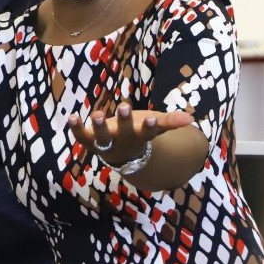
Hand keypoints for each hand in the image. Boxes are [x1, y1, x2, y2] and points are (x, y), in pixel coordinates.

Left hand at [68, 102, 192, 163]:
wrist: (121, 156)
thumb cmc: (139, 134)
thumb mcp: (155, 127)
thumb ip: (171, 122)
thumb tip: (192, 118)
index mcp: (140, 137)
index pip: (146, 133)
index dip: (148, 127)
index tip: (151, 119)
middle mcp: (123, 142)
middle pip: (124, 133)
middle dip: (124, 121)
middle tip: (124, 107)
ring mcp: (106, 143)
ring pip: (102, 137)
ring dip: (100, 125)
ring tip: (97, 114)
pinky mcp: (91, 141)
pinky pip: (82, 136)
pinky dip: (76, 128)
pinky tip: (71, 117)